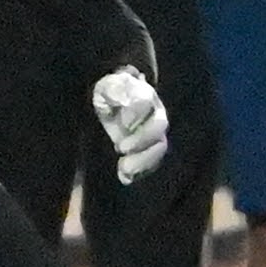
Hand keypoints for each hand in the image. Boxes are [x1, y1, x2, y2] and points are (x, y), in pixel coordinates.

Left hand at [92, 65, 169, 182]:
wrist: (111, 108)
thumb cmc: (110, 95)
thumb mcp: (106, 88)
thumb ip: (114, 91)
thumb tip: (124, 101)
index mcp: (143, 95)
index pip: (145, 100)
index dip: (136, 111)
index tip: (124, 123)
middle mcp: (154, 115)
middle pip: (159, 125)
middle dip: (142, 138)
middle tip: (119, 147)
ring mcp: (154, 135)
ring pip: (159, 147)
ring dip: (143, 160)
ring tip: (124, 168)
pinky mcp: (147, 152)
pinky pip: (151, 164)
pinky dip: (139, 173)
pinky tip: (125, 177)